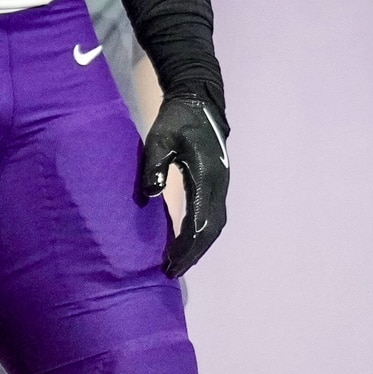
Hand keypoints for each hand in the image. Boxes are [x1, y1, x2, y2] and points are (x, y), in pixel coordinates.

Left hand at [136, 90, 227, 277]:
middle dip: (193, 253)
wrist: (200, 102)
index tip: (170, 264)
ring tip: (179, 262)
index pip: (199, 222)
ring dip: (199, 246)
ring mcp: (221, 185)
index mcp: (206, 176)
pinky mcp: (218, 183)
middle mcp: (219, 185)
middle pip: (211, 230)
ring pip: (215, 225)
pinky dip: (202, 234)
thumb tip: (150, 194)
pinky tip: (186, 240)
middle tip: (173, 271)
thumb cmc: (177, 120)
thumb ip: (155, 164)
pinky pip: (213, 216)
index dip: (186, 247)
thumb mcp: (160, 137)